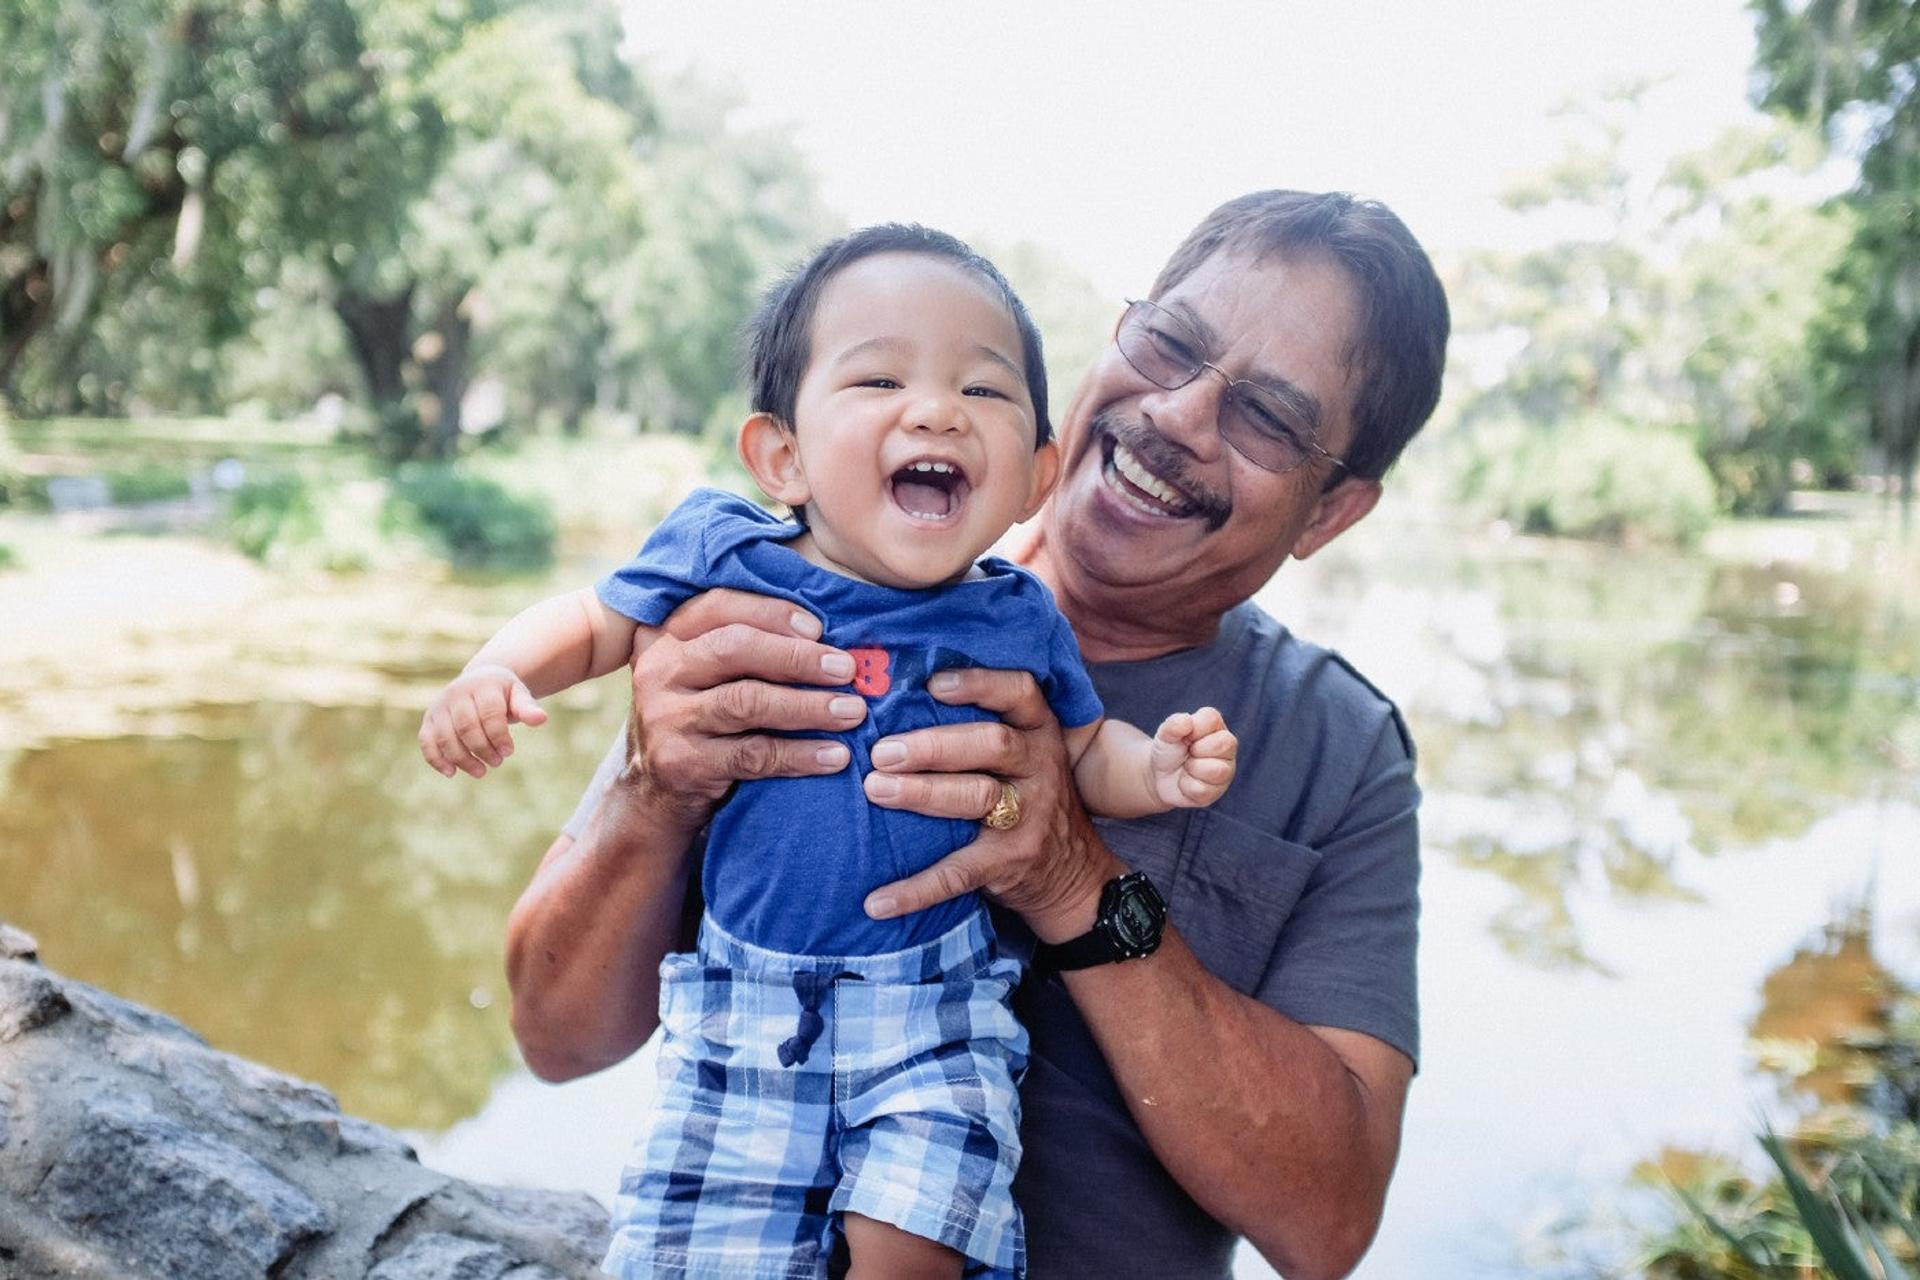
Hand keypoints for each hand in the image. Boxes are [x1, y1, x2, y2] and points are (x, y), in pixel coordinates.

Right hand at [420, 664, 548, 777]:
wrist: (479, 681)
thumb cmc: (503, 694)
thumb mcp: (518, 695)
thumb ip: (527, 708)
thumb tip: (541, 719)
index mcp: (481, 685)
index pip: (489, 713)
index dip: (499, 736)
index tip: (509, 751)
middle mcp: (456, 693)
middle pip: (466, 726)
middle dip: (482, 749)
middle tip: (497, 762)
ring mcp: (439, 706)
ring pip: (446, 736)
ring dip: (462, 759)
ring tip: (480, 772)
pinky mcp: (429, 719)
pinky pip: (426, 741)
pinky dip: (436, 759)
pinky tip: (451, 773)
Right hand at [624, 588, 866, 827]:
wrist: (656, 790)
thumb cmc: (701, 716)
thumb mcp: (705, 673)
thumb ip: (745, 644)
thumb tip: (826, 631)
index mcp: (665, 635)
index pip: (718, 606)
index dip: (772, 612)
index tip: (819, 627)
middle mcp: (659, 671)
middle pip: (734, 648)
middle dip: (797, 657)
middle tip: (846, 669)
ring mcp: (666, 718)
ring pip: (747, 702)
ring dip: (808, 706)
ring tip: (852, 711)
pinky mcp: (682, 763)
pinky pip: (753, 754)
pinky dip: (800, 754)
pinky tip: (835, 756)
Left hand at [859, 668, 1123, 942]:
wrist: (1075, 874)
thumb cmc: (1027, 795)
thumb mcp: (1025, 753)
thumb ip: (981, 725)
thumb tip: (896, 696)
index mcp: (1039, 732)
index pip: (1020, 692)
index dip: (979, 684)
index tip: (932, 683)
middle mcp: (1040, 768)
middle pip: (992, 744)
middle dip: (934, 745)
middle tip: (882, 751)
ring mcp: (1029, 817)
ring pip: (976, 798)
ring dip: (922, 793)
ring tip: (875, 789)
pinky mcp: (1011, 863)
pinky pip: (959, 874)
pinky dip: (915, 889)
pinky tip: (876, 901)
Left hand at [1149, 707, 1236, 808]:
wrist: (1158, 777)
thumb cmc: (1168, 750)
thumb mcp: (1165, 734)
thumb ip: (1173, 724)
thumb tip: (1186, 721)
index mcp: (1215, 726)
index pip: (1212, 720)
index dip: (1193, 729)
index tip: (1184, 735)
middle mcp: (1227, 746)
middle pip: (1222, 744)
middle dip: (1196, 750)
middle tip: (1188, 752)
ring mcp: (1226, 770)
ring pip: (1216, 770)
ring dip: (1192, 769)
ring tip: (1187, 767)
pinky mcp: (1217, 792)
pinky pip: (1202, 790)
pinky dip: (1186, 786)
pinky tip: (1186, 782)